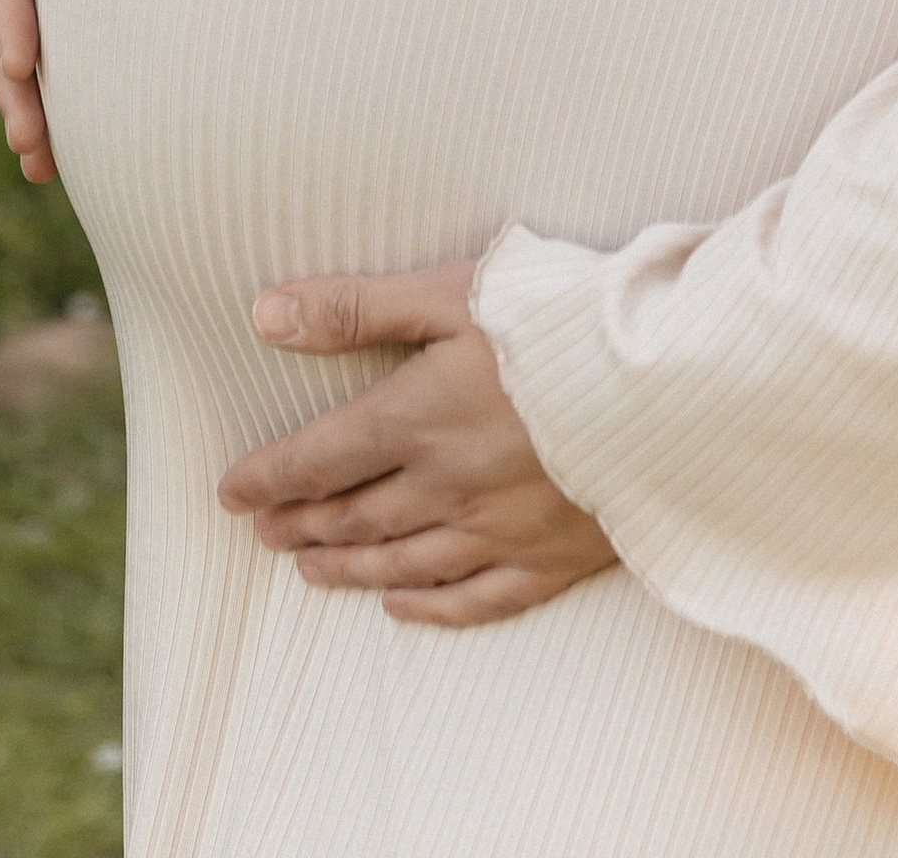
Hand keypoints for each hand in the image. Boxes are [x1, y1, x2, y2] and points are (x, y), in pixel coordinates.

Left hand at [217, 260, 618, 625]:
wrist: (667, 388)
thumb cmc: (558, 323)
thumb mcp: (451, 292)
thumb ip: (356, 306)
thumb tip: (263, 314)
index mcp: (415, 419)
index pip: (319, 459)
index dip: (269, 477)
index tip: (230, 492)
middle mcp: (445, 487)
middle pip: (354, 516)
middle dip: (300, 523)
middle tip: (263, 532)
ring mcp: (498, 530)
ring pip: (403, 560)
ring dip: (348, 565)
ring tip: (309, 568)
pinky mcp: (551, 557)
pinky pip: (476, 597)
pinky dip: (430, 605)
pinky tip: (401, 605)